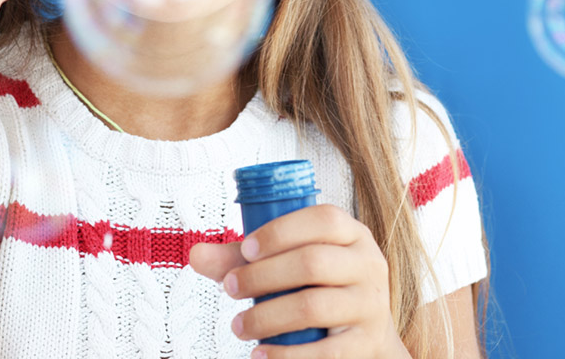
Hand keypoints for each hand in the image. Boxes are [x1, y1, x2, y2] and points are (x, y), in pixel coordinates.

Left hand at [188, 203, 402, 356]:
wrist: (366, 333)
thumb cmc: (316, 284)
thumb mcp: (288, 260)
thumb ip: (242, 256)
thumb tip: (194, 255)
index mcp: (352, 233)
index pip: (321, 220)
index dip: (280, 232)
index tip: (245, 250)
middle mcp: (368, 264)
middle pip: (312, 263)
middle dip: (263, 277)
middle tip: (230, 289)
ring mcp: (370, 306)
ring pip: (314, 307)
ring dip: (267, 317)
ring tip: (238, 326)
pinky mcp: (366, 344)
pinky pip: (327, 352)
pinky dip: (289, 355)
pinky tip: (261, 354)